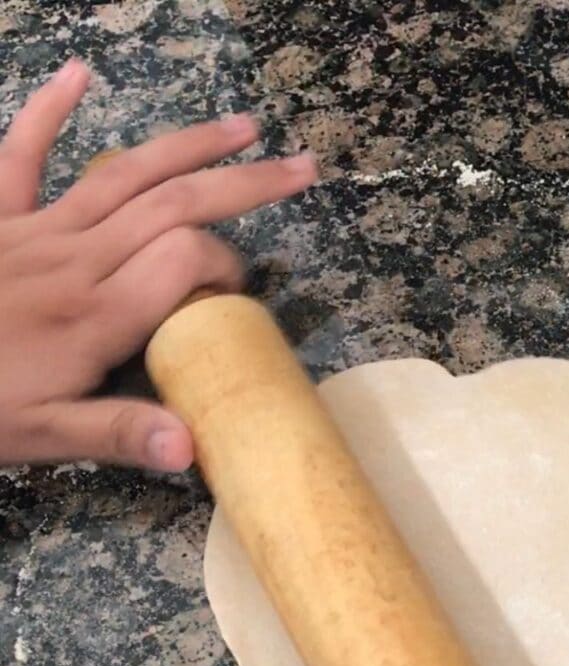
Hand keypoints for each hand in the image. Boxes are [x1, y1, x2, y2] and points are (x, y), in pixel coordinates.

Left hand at [0, 59, 316, 471]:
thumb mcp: (46, 439)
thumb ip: (120, 434)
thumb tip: (193, 446)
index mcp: (94, 314)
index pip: (184, 260)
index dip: (226, 267)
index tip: (238, 296)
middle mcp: (74, 259)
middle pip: (172, 202)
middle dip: (244, 183)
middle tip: (302, 169)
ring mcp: (34, 231)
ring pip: (124, 173)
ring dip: (187, 145)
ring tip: (243, 127)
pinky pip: (20, 156)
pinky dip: (47, 113)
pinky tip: (78, 76)